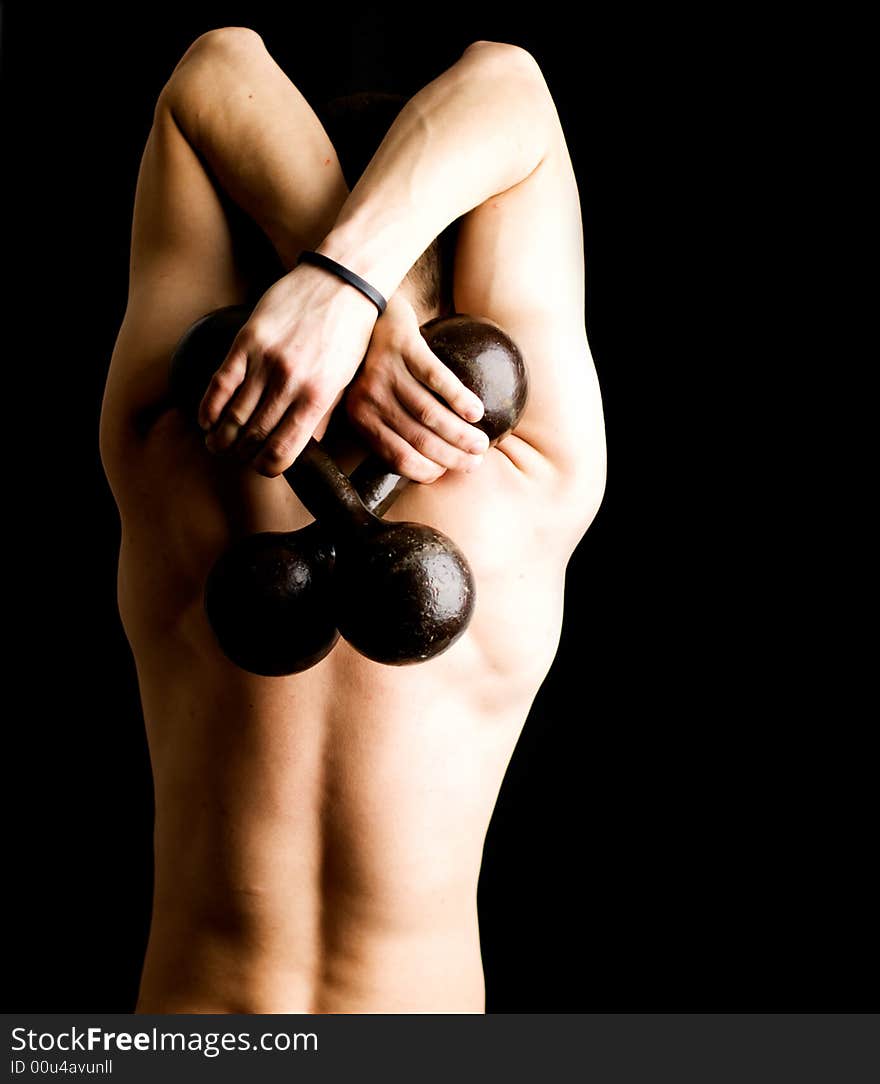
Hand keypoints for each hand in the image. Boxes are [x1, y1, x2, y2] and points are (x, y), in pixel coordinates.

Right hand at [197, 262, 378, 475]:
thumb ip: (322, 414)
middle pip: (254, 435)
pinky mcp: (248, 340)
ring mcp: (266, 360)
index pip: (284, 449)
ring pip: (233, 414)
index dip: (267, 466)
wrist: (342, 282)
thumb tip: (304, 446)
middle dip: (241, 454)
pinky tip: (207, 419)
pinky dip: (210, 406)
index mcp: (317, 397)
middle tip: (235, 456)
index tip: (261, 466)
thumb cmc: (347, 332)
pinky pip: (221, 382)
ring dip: (221, 437)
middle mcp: (290, 382)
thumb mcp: (343, 380)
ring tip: (216, 444)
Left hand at [345, 294, 489, 482]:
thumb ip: (381, 428)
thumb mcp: (363, 398)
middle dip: (452, 457)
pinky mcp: (405, 345)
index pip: (398, 457)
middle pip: (418, 439)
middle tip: (475, 462)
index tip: (448, 473)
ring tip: (482, 443)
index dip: (428, 471)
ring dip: (460, 434)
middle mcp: (369, 397)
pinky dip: (459, 398)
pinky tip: (476, 411)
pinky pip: (436, 378)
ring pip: (429, 413)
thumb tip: (418, 465)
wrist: (366, 307)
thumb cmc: (370, 362)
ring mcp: (386, 370)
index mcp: (360, 418)